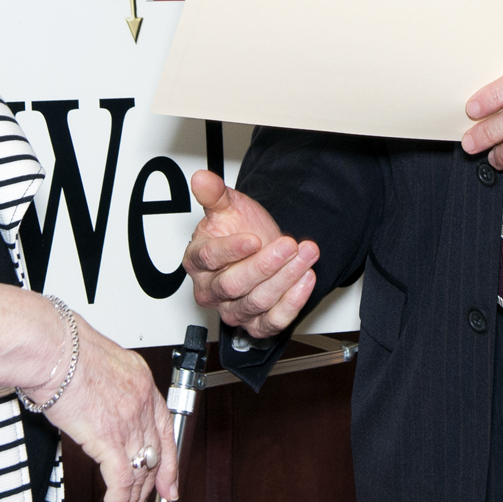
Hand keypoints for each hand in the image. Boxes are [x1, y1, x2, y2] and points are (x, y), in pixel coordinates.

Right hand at [38, 314, 177, 501]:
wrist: (55, 349)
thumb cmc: (67, 349)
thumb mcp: (102, 360)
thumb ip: (110, 383)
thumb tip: (103, 397)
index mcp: (142, 381)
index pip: (166, 427)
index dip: (170, 459)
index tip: (171, 479)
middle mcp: (141, 402)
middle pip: (155, 453)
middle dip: (153, 481)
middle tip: (153, 496)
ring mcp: (128, 422)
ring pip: (140, 470)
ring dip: (134, 493)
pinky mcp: (109, 439)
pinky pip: (121, 480)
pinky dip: (118, 498)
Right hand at [182, 171, 318, 340]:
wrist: (262, 246)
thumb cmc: (240, 229)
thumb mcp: (227, 206)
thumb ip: (214, 194)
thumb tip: (201, 177)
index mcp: (197, 261)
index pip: (208, 259)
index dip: (231, 250)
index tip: (253, 238)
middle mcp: (211, 290)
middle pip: (233, 285)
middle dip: (265, 265)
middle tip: (288, 245)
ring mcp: (232, 310)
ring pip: (256, 302)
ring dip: (285, 279)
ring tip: (305, 256)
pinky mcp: (255, 325)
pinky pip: (272, 322)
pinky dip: (292, 303)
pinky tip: (305, 280)